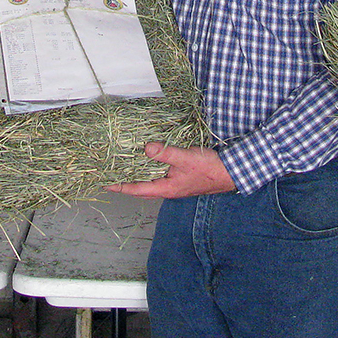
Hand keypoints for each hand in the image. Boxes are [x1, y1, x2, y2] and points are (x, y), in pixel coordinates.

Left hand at [107, 142, 235, 198]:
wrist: (232, 172)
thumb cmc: (210, 170)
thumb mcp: (185, 158)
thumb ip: (165, 153)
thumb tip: (145, 148)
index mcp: (166, 188)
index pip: (137, 189)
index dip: (120, 185)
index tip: (105, 183)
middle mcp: (169, 188)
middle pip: (142, 187)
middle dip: (126, 182)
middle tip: (111, 174)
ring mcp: (176, 183)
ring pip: (151, 180)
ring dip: (139, 173)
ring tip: (125, 164)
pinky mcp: (182, 176)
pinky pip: (161, 173)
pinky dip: (152, 167)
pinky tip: (150, 158)